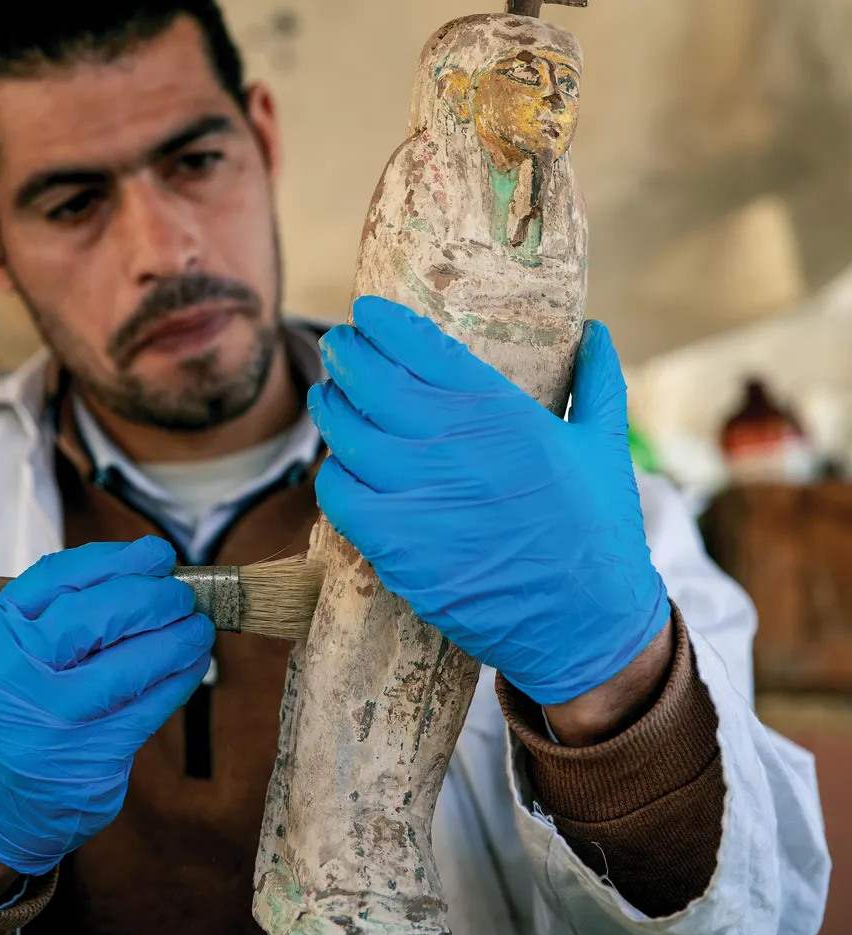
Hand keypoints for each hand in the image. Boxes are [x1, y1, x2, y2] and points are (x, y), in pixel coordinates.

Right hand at [0, 536, 214, 876]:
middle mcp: (17, 679)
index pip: (56, 578)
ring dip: (178, 638)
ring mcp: (53, 722)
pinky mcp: (91, 758)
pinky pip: (149, 706)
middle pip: (99, 615)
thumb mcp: (6, 658)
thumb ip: (56, 615)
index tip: (154, 554)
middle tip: (182, 594)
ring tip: (198, 627)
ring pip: (132, 663)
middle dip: (154, 597)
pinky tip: (191, 665)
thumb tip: (145, 573)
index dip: (115, 559)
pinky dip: (179, 679)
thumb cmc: (11, 714)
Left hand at [310, 297, 668, 707]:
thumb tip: (596, 329)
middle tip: (339, 347)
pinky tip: (340, 466)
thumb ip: (597, 381)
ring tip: (330, 396)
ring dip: (332, 407)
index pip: (422, 347)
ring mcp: (420, 495)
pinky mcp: (397, 545)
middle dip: (347, 354)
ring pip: (347, 432)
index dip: (384, 324)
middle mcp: (453, 445)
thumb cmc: (600, 532)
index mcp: (500, 412)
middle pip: (372, 380)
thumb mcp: (605, 445)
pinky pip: (339, 494)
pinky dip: (332, 473)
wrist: (586, 622)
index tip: (367, 313)